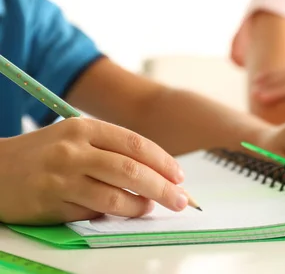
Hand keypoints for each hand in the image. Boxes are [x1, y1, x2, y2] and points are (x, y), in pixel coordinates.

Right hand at [0, 118, 188, 224]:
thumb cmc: (45, 153)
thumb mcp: (76, 138)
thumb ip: (112, 150)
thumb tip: (157, 172)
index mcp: (85, 128)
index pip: (136, 144)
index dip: (163, 162)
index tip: (180, 176)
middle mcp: (73, 150)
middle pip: (130, 171)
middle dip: (162, 188)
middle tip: (180, 200)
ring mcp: (60, 178)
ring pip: (114, 196)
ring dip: (139, 206)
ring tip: (150, 208)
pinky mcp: (50, 204)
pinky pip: (91, 213)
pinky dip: (109, 214)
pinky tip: (117, 212)